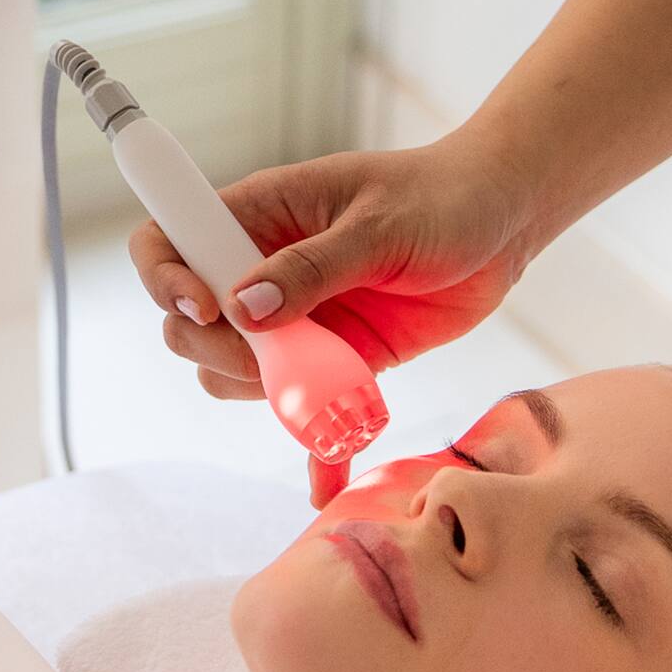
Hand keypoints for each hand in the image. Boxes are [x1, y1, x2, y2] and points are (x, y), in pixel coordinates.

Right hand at [128, 134, 535, 502]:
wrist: (506, 222)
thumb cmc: (443, 197)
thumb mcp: (381, 225)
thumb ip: (313, 266)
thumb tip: (242, 308)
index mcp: (258, 215)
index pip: (167, 242)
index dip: (165, 279)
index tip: (208, 308)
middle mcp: (261, 270)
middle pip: (189, 325)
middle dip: (218, 351)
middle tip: (275, 357)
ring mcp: (296, 320)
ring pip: (237, 373)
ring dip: (265, 394)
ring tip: (325, 391)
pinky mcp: (337, 359)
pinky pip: (303, 409)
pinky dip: (314, 446)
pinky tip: (327, 474)